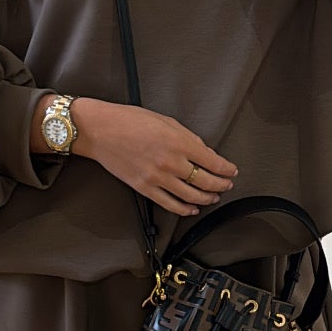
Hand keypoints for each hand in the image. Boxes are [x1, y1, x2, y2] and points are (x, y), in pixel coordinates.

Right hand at [71, 98, 237, 216]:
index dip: (227, 169)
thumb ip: (187, 137)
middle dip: (221, 185)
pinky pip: (170, 204)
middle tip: (226, 185)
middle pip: (205, 182)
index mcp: (178, 142)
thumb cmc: (128, 120)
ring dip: (206, 199)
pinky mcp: (144, 188)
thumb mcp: (165, 120)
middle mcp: (170, 162)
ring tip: (213, 197)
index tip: (231, 170)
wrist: (99, 130)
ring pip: (191, 196)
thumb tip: (204, 152)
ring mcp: (157, 178)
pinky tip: (191, 209)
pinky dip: (184, 209)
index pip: (213, 161)